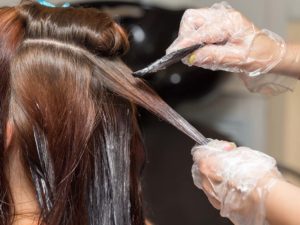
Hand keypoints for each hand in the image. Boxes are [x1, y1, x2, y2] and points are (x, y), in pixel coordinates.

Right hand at [167, 2, 285, 76]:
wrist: (266, 53)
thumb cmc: (256, 55)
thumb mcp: (237, 59)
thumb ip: (213, 56)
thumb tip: (192, 57)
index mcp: (230, 23)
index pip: (200, 32)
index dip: (185, 43)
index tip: (173, 53)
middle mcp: (222, 16)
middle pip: (191, 19)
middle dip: (185, 36)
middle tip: (186, 54)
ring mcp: (218, 17)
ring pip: (192, 21)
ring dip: (189, 38)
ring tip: (197, 54)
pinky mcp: (215, 22)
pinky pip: (197, 27)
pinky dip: (194, 39)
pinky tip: (203, 50)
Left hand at [191, 140, 281, 224]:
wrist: (267, 198)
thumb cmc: (256, 175)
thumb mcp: (242, 153)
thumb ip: (229, 150)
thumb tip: (227, 149)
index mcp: (207, 164)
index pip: (199, 153)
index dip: (210, 149)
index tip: (219, 150)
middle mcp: (205, 181)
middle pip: (203, 168)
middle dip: (213, 164)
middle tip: (228, 162)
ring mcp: (211, 195)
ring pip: (209, 182)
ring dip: (217, 178)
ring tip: (234, 177)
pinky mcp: (219, 206)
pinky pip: (216, 194)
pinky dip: (222, 190)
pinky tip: (235, 188)